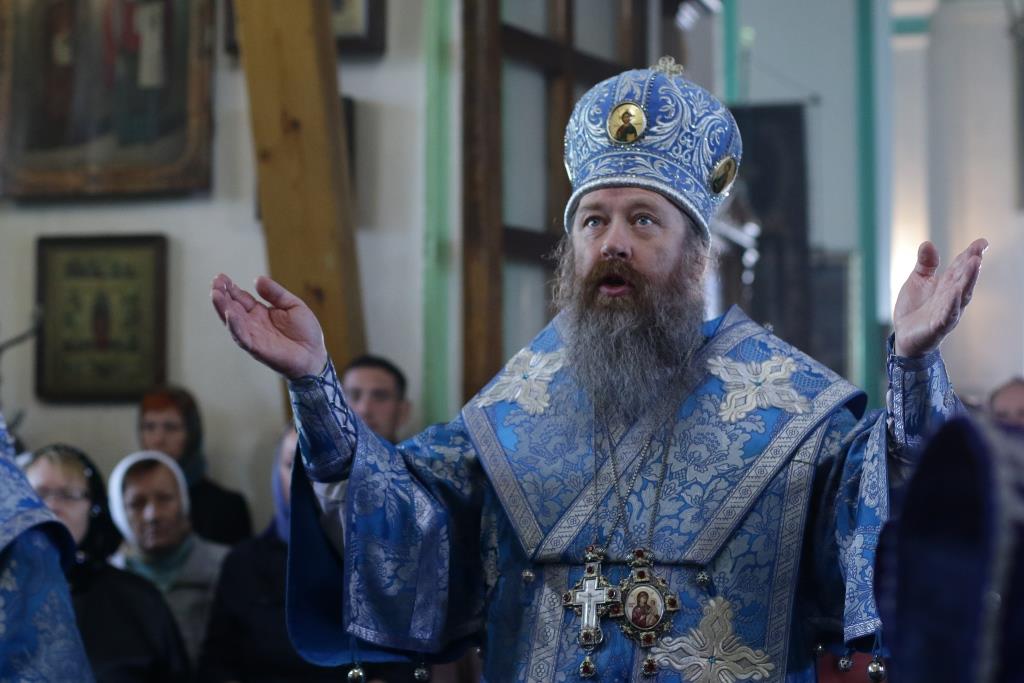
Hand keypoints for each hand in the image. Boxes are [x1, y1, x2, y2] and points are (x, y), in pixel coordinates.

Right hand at [210, 274, 328, 378]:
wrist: (315, 355)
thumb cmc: (306, 332)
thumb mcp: (293, 305)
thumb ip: (276, 293)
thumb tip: (257, 279)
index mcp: (260, 312)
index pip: (241, 298)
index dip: (231, 288)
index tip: (221, 277)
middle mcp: (253, 324)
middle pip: (232, 307)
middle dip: (222, 295)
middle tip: (215, 281)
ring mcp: (253, 336)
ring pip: (232, 321)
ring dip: (222, 308)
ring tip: (215, 293)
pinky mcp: (257, 348)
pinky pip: (242, 337)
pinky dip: (235, 326)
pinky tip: (229, 314)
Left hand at [892, 239, 986, 357]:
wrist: (904, 336)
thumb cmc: (914, 308)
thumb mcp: (917, 281)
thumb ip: (925, 264)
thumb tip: (928, 243)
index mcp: (947, 285)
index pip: (961, 268)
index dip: (971, 255)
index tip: (982, 242)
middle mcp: (951, 298)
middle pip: (963, 280)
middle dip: (971, 267)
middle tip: (978, 252)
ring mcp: (946, 312)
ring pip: (960, 296)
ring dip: (967, 281)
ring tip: (974, 264)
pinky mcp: (938, 327)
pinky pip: (946, 315)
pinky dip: (951, 305)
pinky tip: (955, 293)